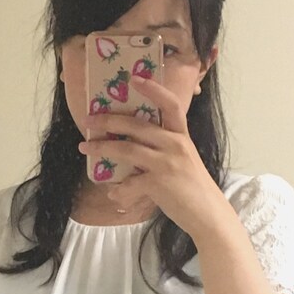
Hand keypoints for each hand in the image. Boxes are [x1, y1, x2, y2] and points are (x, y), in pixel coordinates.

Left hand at [78, 77, 229, 242]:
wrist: (208, 215)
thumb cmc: (192, 189)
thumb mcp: (183, 160)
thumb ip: (163, 150)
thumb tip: (132, 147)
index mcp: (182, 136)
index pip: (170, 104)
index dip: (153, 89)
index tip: (134, 78)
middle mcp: (175, 145)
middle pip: (137, 125)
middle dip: (109, 121)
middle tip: (89, 120)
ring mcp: (167, 163)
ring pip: (127, 150)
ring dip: (102, 148)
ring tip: (86, 148)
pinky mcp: (160, 183)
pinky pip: (131, 183)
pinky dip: (119, 190)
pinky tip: (113, 193)